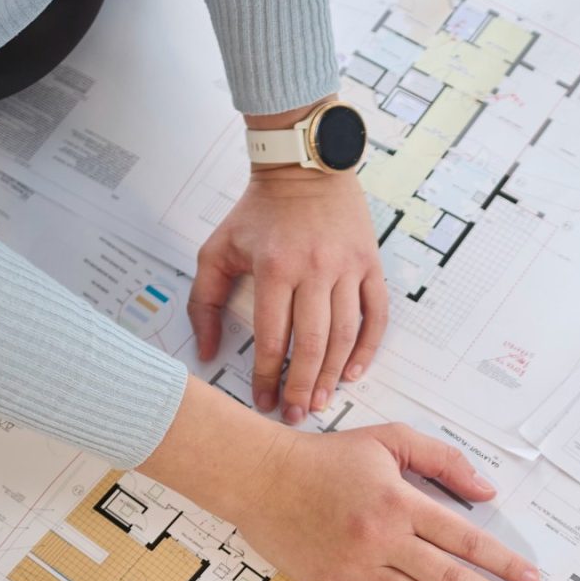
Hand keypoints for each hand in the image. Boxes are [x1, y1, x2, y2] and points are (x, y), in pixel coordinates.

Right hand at [143, 379, 537, 580]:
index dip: (501, 561)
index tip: (529, 578)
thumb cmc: (326, 457)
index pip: (464, 537)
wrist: (259, 477)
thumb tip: (486, 490)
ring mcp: (356, 568)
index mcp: (398, 501)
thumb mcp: (389, 440)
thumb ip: (442, 459)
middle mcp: (381, 539)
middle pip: (450, 576)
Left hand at [190, 134, 388, 424]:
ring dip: (333, 373)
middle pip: (312, 343)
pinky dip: (367, 346)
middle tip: (297, 414)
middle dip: (302, 385)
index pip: (273, 336)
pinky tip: (353, 370)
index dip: (267, 376)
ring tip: (321, 401)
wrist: (304, 166)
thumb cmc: (258, 210)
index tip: (264, 400)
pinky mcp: (370, 263)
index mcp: (274, 267)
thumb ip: (203, 301)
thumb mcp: (217, 249)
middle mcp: (315, 269)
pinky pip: (376, 314)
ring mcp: (347, 267)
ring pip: (344, 333)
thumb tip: (206, 350)